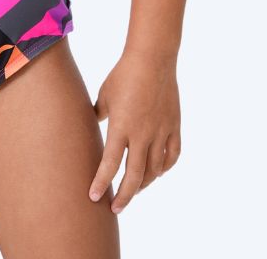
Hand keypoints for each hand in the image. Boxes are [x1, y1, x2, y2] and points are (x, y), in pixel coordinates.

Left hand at [88, 49, 181, 213]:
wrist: (152, 58)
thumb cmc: (123, 74)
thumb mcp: (104, 95)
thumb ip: (99, 115)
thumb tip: (92, 126)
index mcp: (121, 126)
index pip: (109, 164)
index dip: (101, 183)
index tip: (93, 197)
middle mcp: (142, 134)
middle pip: (134, 176)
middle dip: (124, 195)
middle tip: (115, 208)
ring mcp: (161, 131)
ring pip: (154, 170)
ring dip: (143, 184)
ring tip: (134, 190)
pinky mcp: (174, 126)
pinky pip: (171, 156)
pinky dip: (164, 168)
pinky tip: (157, 172)